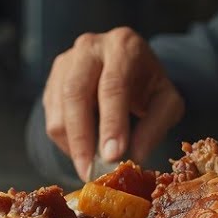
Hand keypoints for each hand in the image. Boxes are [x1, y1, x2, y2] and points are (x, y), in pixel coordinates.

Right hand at [42, 26, 184, 180]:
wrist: (129, 68)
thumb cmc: (149, 87)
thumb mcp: (166, 102)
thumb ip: (155, 127)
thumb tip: (134, 157)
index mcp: (124, 46)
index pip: (113, 86)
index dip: (111, 123)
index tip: (112, 156)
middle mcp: (90, 46)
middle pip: (76, 92)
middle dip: (82, 138)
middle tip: (91, 171)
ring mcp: (67, 61)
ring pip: (59, 107)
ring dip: (71, 143)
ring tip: (89, 168)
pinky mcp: (52, 79)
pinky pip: (51, 115)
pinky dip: (65, 140)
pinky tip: (84, 151)